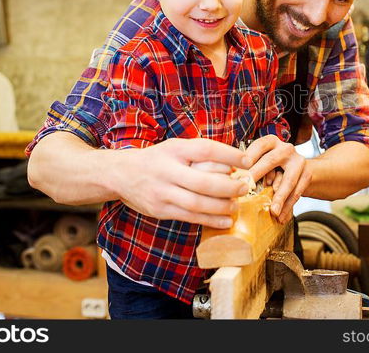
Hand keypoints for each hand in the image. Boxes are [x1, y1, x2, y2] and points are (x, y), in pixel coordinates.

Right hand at [110, 138, 250, 228]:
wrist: (120, 174)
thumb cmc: (156, 159)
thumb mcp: (174, 147)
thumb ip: (199, 153)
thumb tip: (233, 165)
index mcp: (173, 150)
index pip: (205, 150)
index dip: (229, 155)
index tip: (247, 161)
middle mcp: (167, 170)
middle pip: (203, 182)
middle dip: (229, 187)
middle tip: (244, 187)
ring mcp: (162, 192)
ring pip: (197, 203)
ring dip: (221, 207)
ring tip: (236, 205)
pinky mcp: (160, 210)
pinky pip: (189, 217)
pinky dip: (210, 220)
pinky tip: (225, 221)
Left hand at [243, 135, 310, 223]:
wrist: (299, 168)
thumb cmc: (273, 166)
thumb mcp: (262, 161)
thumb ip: (251, 168)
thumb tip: (234, 182)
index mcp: (271, 142)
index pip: (258, 146)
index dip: (248, 157)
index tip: (239, 170)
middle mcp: (286, 148)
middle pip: (271, 160)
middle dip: (258, 174)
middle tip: (247, 188)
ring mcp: (298, 161)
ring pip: (288, 180)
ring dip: (280, 198)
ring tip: (273, 212)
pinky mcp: (307, 175)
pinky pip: (297, 193)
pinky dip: (288, 206)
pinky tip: (281, 217)